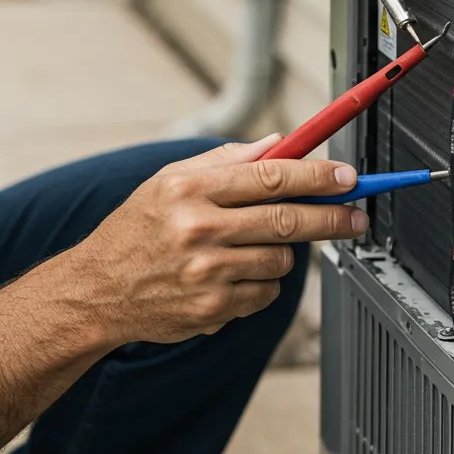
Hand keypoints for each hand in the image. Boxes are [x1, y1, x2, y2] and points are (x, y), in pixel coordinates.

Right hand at [71, 135, 368, 345]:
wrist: (97, 290)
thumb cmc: (136, 230)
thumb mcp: (167, 182)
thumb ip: (223, 161)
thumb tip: (280, 143)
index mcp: (188, 189)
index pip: (269, 176)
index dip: (317, 176)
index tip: (347, 176)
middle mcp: (197, 229)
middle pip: (287, 220)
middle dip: (332, 217)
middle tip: (356, 215)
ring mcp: (205, 273)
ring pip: (281, 261)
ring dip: (282, 253)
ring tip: (253, 248)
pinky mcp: (211, 309)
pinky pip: (264, 293)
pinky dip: (260, 283)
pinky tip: (230, 276)